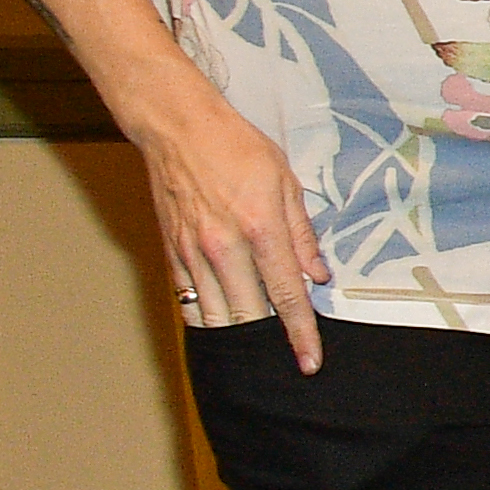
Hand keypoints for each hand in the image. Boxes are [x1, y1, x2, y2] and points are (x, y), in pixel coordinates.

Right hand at [142, 70, 325, 369]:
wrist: (178, 128)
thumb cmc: (236, 147)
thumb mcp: (286, 183)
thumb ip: (302, 235)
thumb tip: (318, 276)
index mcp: (260, 230)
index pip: (286, 296)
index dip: (300, 334)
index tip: (309, 361)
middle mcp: (223, 248)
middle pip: (248, 315)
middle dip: (269, 343)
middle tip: (286, 359)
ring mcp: (192, 254)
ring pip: (214, 316)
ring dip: (236, 338)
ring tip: (255, 351)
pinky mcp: (171, 254)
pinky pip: (188, 301)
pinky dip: (206, 319)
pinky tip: (222, 327)